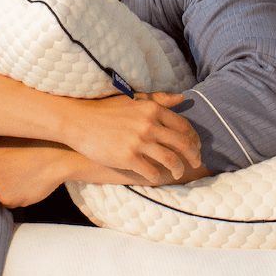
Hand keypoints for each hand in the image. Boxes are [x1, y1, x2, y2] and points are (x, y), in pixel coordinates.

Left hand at [0, 137, 71, 207]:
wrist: (54, 159)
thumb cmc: (37, 144)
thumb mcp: (10, 136)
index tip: (7, 161)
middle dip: (0, 175)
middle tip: (18, 169)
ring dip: (9, 187)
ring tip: (26, 177)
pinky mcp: (7, 200)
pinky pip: (9, 201)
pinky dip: (17, 196)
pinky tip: (28, 185)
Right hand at [63, 91, 202, 183]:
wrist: (79, 121)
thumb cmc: (105, 109)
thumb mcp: (133, 99)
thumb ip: (159, 99)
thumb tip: (182, 98)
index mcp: (153, 110)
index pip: (184, 126)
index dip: (194, 139)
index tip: (196, 147)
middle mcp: (149, 125)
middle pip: (182, 144)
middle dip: (193, 156)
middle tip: (196, 164)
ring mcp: (139, 142)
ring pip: (170, 160)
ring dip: (178, 169)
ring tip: (177, 174)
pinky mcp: (128, 157)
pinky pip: (151, 171)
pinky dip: (158, 176)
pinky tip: (156, 177)